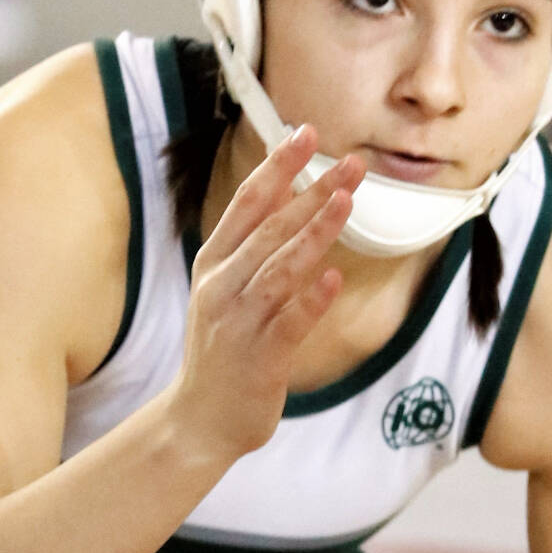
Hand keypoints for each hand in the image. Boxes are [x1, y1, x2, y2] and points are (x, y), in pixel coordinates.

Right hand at [167, 125, 363, 461]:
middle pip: (271, 227)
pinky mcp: (260, 357)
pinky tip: (335, 280)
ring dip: (314, 232)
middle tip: (352, 163)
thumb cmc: (222, 348)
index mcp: (213, 262)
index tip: (306, 132)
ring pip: (280, 267)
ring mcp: (238, 321)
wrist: (199, 420)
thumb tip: (291, 193)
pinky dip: (312, 300)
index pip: (247, 202)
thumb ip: (254, 245)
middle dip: (312, 191)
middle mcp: (221, 285)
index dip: (277, 166)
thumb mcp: (225, 287)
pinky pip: (290, 322)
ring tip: (346, 202)